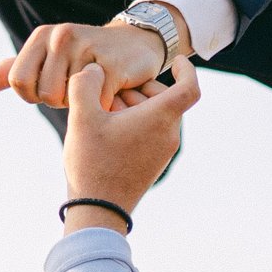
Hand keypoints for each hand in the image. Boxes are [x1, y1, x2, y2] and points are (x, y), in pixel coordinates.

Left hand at [0, 15, 175, 111]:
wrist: (135, 44)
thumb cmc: (86, 56)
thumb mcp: (49, 58)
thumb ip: (16, 71)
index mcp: (42, 36)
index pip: (18, 81)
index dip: (34, 95)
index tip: (53, 89)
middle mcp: (61, 36)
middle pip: (44, 94)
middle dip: (61, 101)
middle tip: (79, 88)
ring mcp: (87, 47)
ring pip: (69, 99)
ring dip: (83, 103)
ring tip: (95, 86)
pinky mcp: (112, 64)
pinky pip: (95, 102)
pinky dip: (103, 105)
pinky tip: (113, 90)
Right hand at [60, 56, 198, 221]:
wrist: (99, 210)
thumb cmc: (92, 162)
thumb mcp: (81, 117)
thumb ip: (85, 83)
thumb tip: (95, 69)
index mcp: (160, 118)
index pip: (190, 87)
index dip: (186, 69)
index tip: (173, 60)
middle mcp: (169, 134)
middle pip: (163, 97)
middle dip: (137, 89)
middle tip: (107, 94)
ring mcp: (164, 151)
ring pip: (155, 114)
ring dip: (131, 106)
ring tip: (102, 114)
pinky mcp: (155, 162)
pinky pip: (151, 132)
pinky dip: (133, 123)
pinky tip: (106, 131)